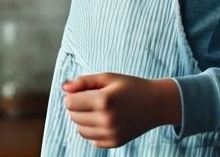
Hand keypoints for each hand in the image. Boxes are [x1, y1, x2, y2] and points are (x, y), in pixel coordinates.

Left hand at [62, 73, 180, 148]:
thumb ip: (83, 81)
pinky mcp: (115, 143)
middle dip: (76, 107)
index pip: (70, 103)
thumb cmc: (130, 87)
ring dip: (82, 119)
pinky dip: (92, 130)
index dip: (72, 95)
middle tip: (89, 98)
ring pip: (80, 130)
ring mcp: (111, 134)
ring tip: (95, 109)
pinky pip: (91, 139)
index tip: (81, 91)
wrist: (156, 104)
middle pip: (73, 116)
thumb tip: (63, 88)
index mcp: (104, 100)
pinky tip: (102, 120)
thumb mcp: (107, 77)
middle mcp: (106, 120)